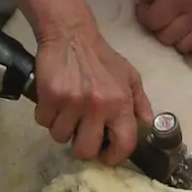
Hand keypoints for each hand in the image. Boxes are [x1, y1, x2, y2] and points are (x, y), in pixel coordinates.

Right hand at [32, 21, 153, 164]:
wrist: (71, 35)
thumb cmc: (101, 58)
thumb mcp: (129, 77)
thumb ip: (140, 103)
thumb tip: (148, 127)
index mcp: (120, 102)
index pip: (124, 143)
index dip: (114, 156)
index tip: (106, 156)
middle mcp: (98, 105)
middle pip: (85, 150)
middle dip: (81, 146)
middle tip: (81, 134)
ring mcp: (72, 102)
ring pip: (60, 137)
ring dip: (62, 128)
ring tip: (66, 112)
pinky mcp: (50, 96)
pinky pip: (43, 122)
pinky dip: (46, 115)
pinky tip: (54, 102)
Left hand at [135, 0, 191, 54]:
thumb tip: (147, 2)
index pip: (153, 21)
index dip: (146, 15)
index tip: (150, 7)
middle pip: (167, 38)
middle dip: (160, 28)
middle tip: (164, 15)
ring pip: (183, 47)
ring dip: (176, 37)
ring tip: (177, 22)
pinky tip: (190, 28)